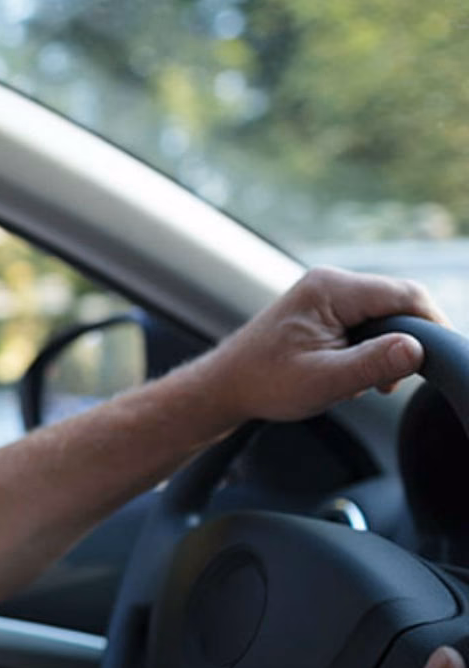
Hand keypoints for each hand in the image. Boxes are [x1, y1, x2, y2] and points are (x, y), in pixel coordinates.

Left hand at [201, 267, 448, 422]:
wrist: (228, 385)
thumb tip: (418, 349)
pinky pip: (369, 323)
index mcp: (331, 289)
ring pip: (386, 315)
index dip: (432, 325)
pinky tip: (353, 374)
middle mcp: (331, 282)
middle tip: (390, 382)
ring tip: (363, 382)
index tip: (439, 360)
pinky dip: (371, 349)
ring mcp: (328, 294)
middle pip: (399, 302)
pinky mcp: (327, 310)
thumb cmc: (266, 382)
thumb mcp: (324, 381)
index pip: (406, 295)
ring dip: (387, 349)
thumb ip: (373, 363)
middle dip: (406, 342)